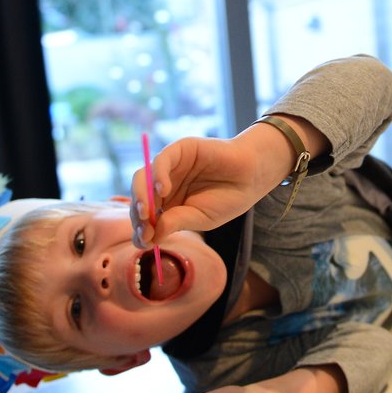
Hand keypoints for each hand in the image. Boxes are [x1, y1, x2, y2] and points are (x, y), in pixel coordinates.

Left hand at [130, 131, 287, 246]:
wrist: (252, 177)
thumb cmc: (228, 198)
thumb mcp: (200, 218)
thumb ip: (177, 223)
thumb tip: (150, 237)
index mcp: (167, 204)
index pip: (144, 217)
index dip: (140, 230)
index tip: (144, 243)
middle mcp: (163, 184)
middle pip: (139, 198)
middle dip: (138, 216)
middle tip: (144, 231)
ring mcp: (170, 166)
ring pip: (143, 178)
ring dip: (141, 197)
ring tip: (147, 214)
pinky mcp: (179, 149)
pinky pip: (161, 161)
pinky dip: (157, 175)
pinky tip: (163, 191)